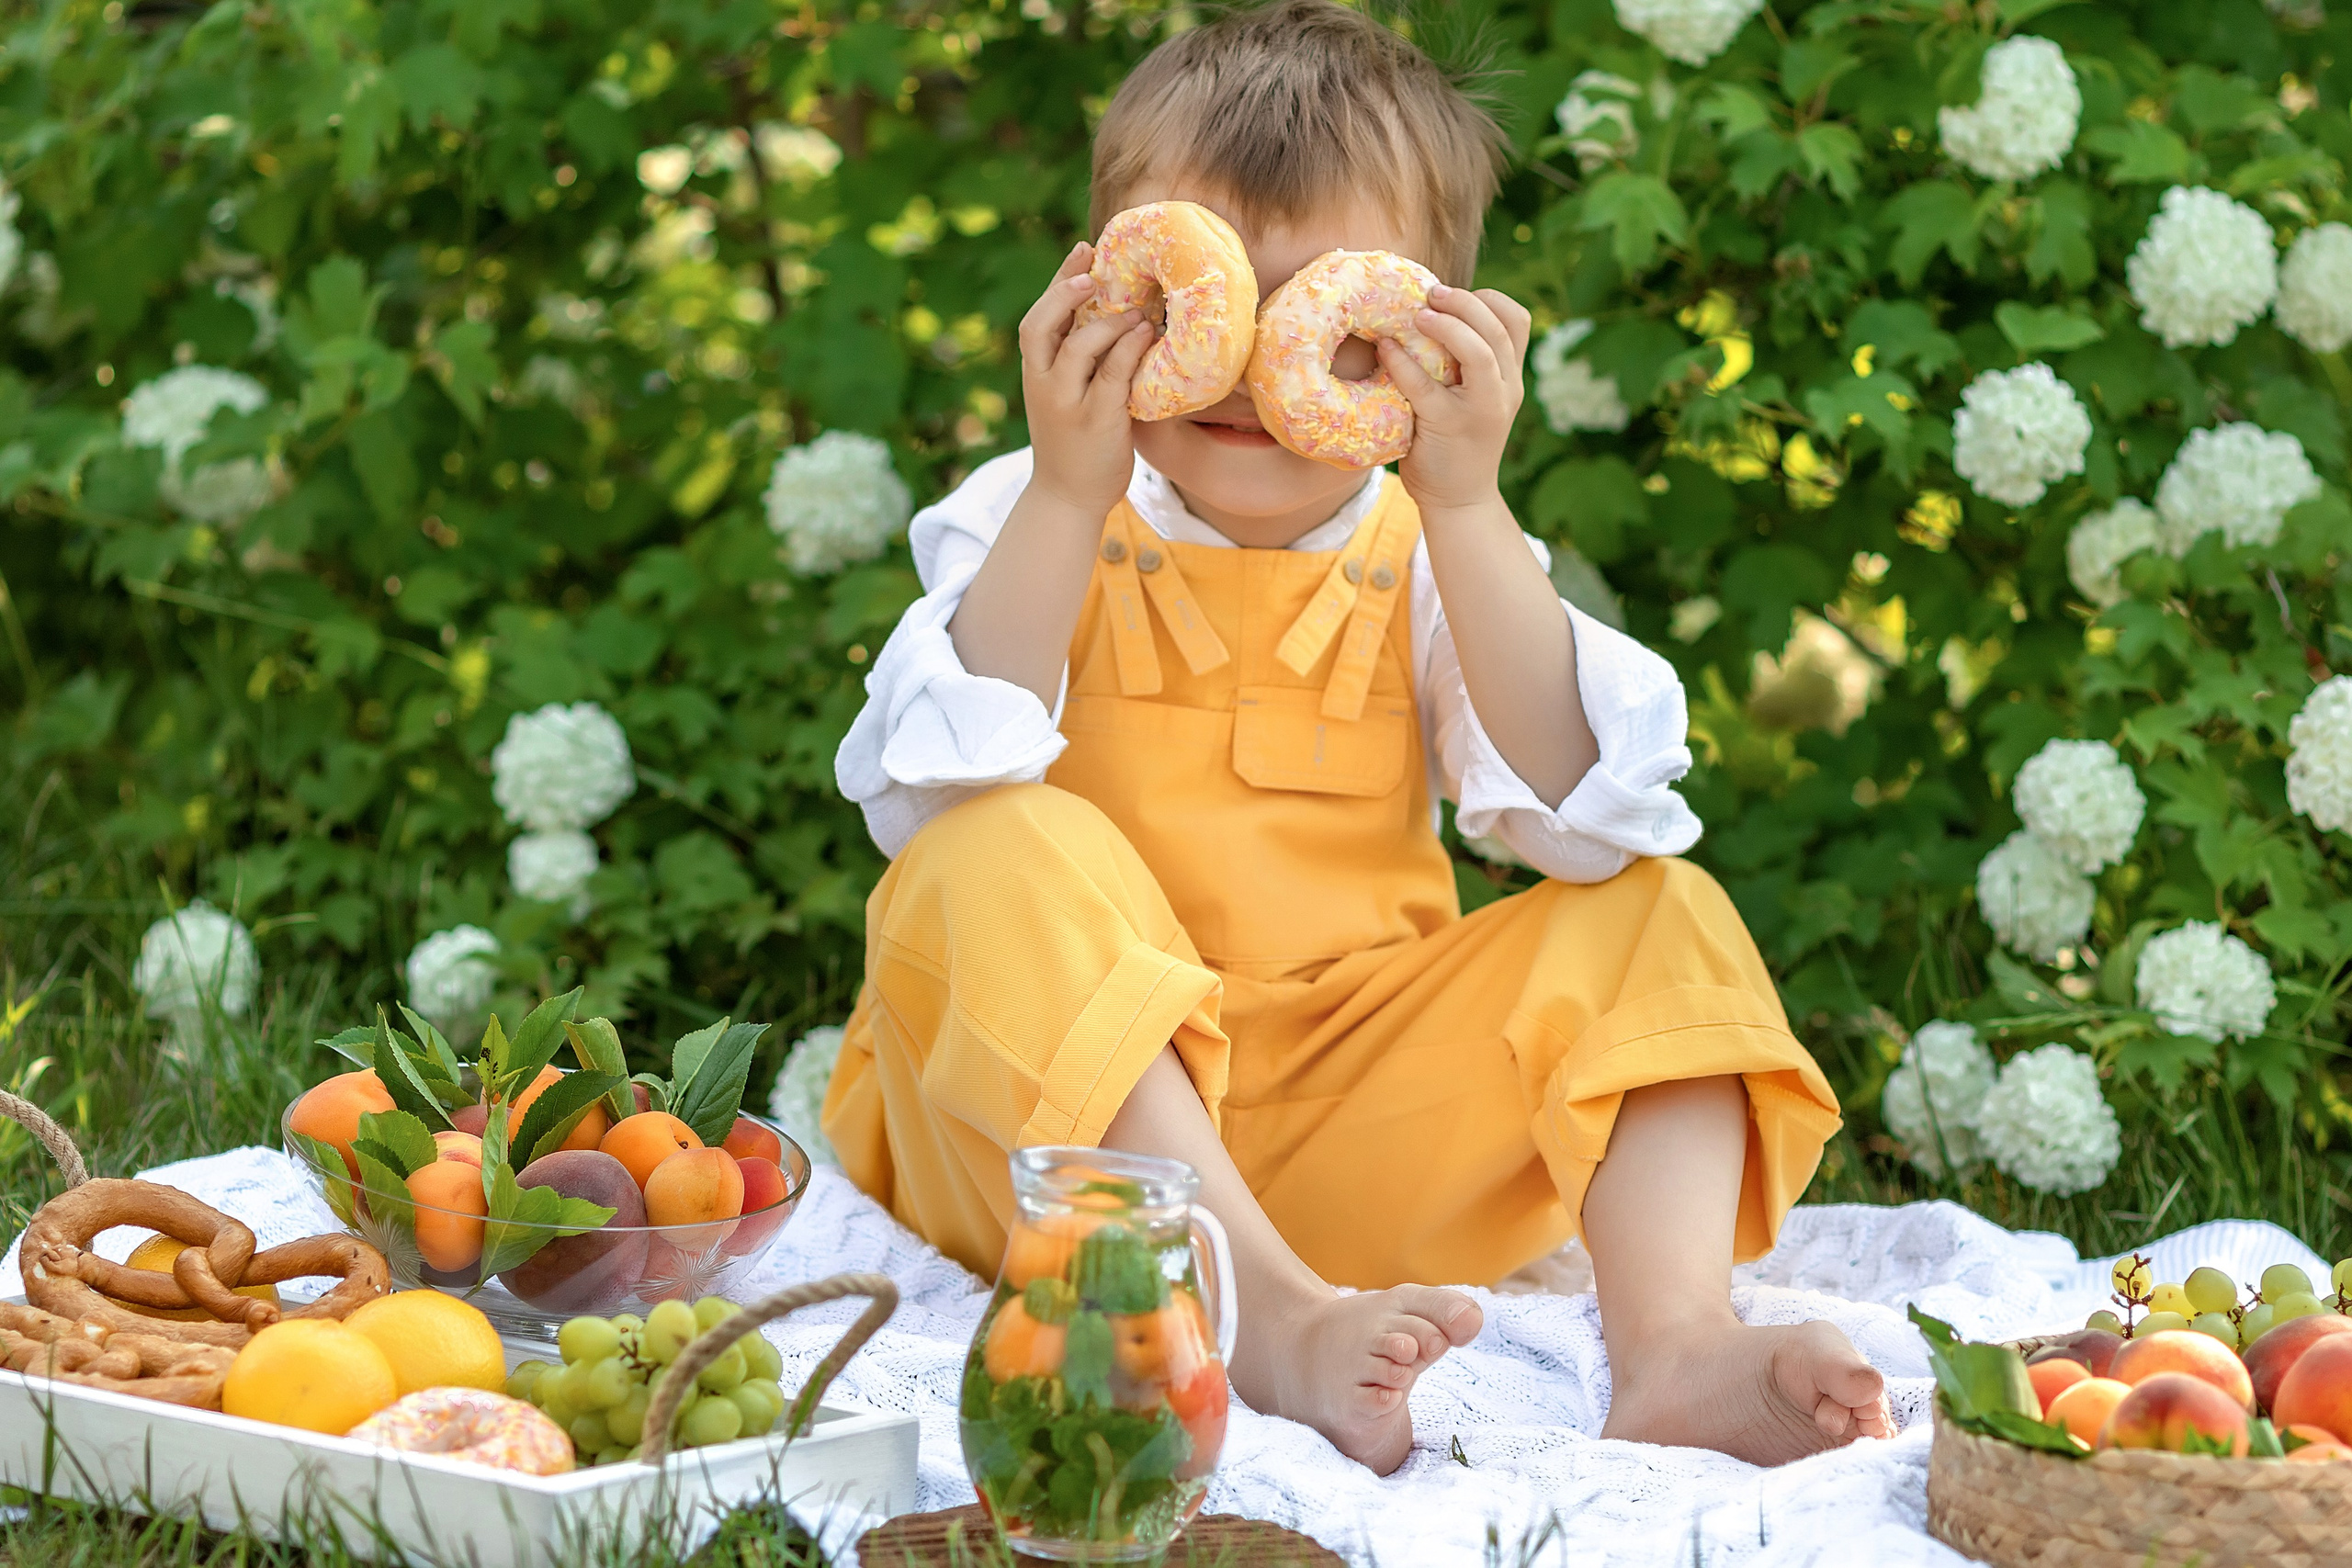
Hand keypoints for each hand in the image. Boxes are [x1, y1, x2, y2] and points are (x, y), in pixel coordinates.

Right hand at [1017, 240, 1156, 519]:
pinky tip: (1146, 335)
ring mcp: (1067, 404)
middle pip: (1040, 325)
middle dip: (1065, 291)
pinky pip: (1112, 376)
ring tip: (1137, 311)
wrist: (1066, 498)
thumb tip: (1117, 316)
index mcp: (1035, 374)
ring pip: (1078, 347)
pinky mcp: (1095, 421)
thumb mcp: (1066, 397)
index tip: (1082, 251)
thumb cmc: (1074, 444)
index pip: (1037, 319)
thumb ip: (1081, 362)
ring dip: (1108, 322)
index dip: (1058, 281)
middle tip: (1094, 271)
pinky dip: (1128, 350)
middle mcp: (1043, 384)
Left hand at [1377, 285, 1531, 518]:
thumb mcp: (1474, 400)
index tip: (1456, 295)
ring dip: (1448, 324)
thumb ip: (1466, 367)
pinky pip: (1426, 385)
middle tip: (1431, 293)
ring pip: (1479, 351)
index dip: (1489, 298)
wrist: (1460, 502)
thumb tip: (1426, 316)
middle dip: (1465, 301)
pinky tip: (1385, 349)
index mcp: (1510, 379)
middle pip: (1499, 328)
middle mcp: (1505, 390)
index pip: (1518, 321)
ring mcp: (1481, 409)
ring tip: (1418, 314)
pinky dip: (1403, 362)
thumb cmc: (1457, 445)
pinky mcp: (1448, 425)